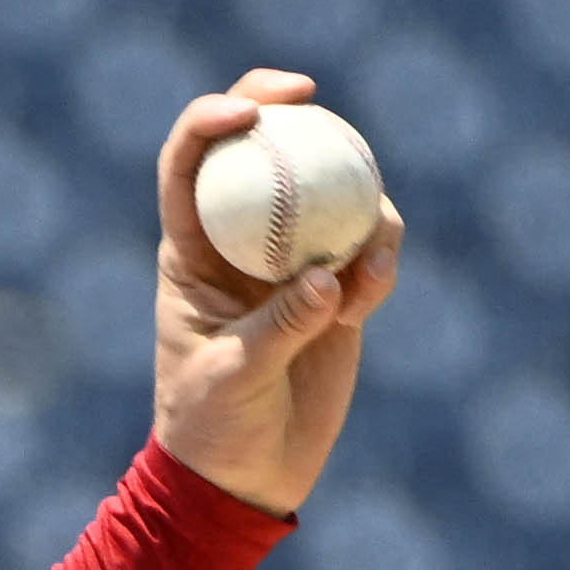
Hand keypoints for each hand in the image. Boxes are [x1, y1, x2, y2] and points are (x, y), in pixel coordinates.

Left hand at [150, 68, 404, 514]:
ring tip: (364, 270)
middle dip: (281, 107)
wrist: (247, 474)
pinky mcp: (340, 291)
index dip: (208, 122)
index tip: (248, 109)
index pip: (190, 168)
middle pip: (262, 152)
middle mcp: (241, 245)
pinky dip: (379, 259)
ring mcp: (294, 263)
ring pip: (332, 194)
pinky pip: (370, 248)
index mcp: (191, 253)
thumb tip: (328, 280)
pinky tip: (373, 290)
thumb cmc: (215, 428)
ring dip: (355, 205)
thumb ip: (278, 328)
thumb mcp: (234, 380)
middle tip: (311, 94)